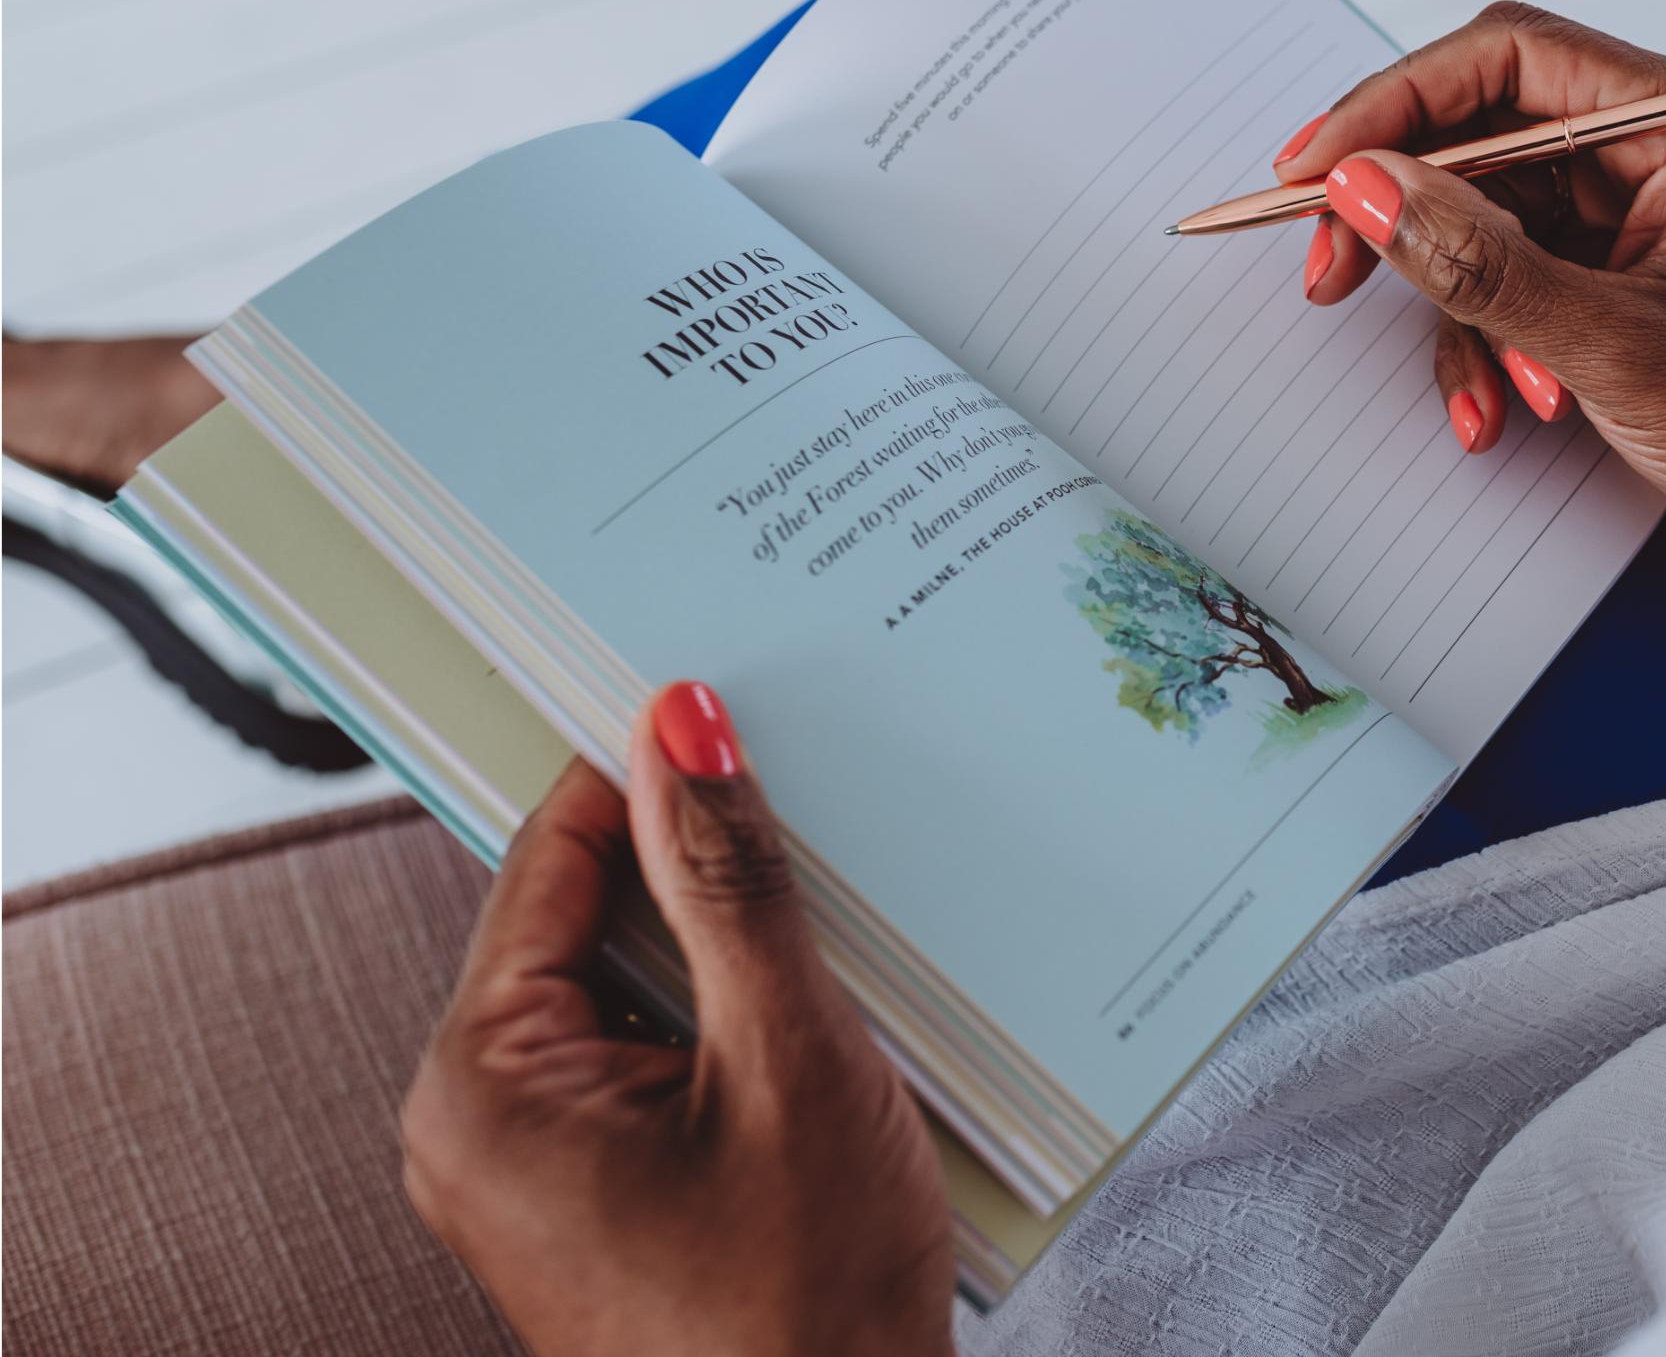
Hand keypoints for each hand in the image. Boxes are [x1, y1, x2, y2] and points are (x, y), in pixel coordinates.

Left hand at [401, 682, 955, 1356]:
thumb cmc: (800, 1312)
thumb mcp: (787, 1063)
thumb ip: (729, 883)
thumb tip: (680, 726)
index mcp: (481, 1083)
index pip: (545, 856)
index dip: (645, 775)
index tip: (737, 716)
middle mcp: (481, 1121)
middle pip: (593, 917)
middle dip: (706, 876)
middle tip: (815, 838)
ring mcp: (541, 1166)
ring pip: (642, 985)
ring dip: (741, 958)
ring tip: (835, 969)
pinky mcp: (605, 1194)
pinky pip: (664, 1056)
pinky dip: (744, 1028)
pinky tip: (827, 1038)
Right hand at [1283, 2, 1665, 645]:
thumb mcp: (1613, 348)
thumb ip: (1480, 263)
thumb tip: (1365, 187)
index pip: (1509, 56)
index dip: (1396, 101)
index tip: (1314, 167)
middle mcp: (1661, 144)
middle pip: (1482, 132)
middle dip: (1405, 214)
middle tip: (1329, 275)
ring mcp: (1638, 210)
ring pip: (1486, 216)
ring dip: (1459, 308)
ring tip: (1482, 397)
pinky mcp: (1620, 273)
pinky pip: (1514, 275)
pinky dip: (1491, 340)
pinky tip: (1509, 412)